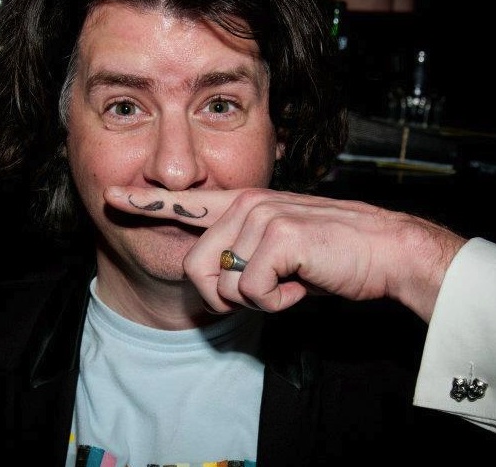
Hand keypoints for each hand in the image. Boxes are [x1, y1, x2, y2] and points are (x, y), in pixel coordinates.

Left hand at [104, 186, 466, 321]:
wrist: (384, 250)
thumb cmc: (331, 255)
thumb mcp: (279, 252)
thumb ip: (244, 255)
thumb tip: (219, 284)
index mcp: (242, 206)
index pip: (184, 203)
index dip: (146, 202)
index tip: (112, 195)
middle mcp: (245, 204)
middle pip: (194, 267)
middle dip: (222, 297)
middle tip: (262, 294)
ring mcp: (260, 215)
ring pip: (222, 282)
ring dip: (256, 299)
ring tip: (289, 281)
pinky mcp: (278, 234)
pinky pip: (251, 290)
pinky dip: (278, 301)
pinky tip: (302, 283)